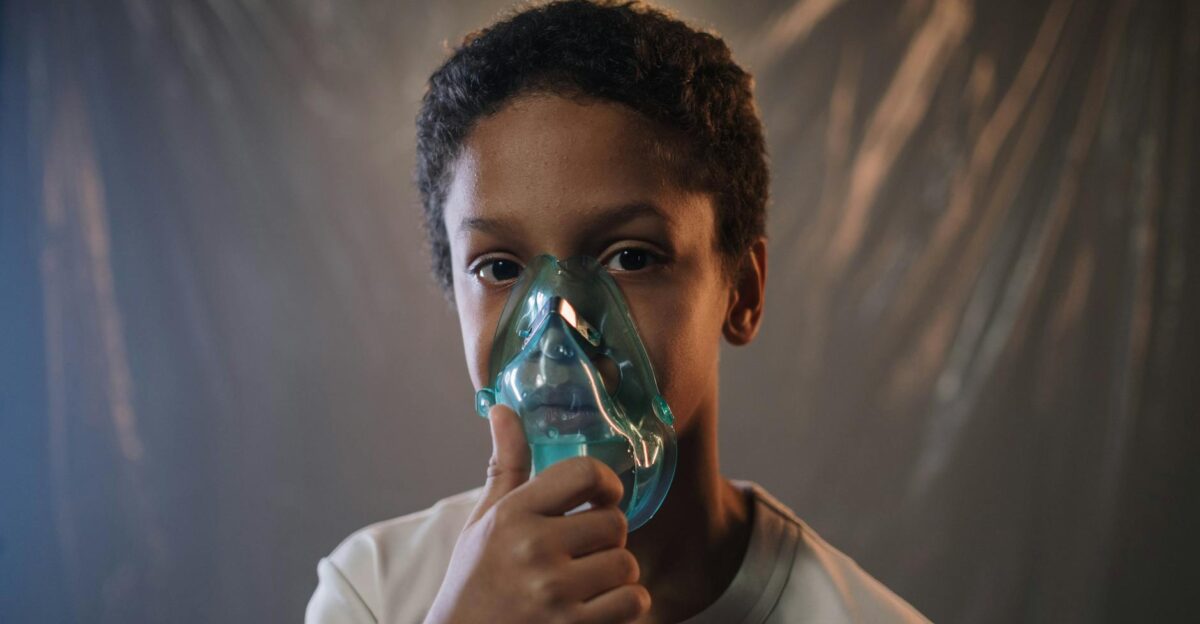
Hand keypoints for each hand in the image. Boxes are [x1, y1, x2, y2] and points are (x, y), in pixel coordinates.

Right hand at [423, 405, 650, 623]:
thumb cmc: (476, 579)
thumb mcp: (484, 519)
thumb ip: (506, 464)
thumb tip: (501, 408)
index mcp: (513, 514)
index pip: (585, 473)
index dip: (607, 483)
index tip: (602, 498)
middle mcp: (532, 548)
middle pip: (614, 523)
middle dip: (608, 538)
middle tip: (586, 552)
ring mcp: (553, 592)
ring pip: (627, 564)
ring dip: (616, 575)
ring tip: (588, 582)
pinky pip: (632, 602)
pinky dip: (625, 606)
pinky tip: (599, 607)